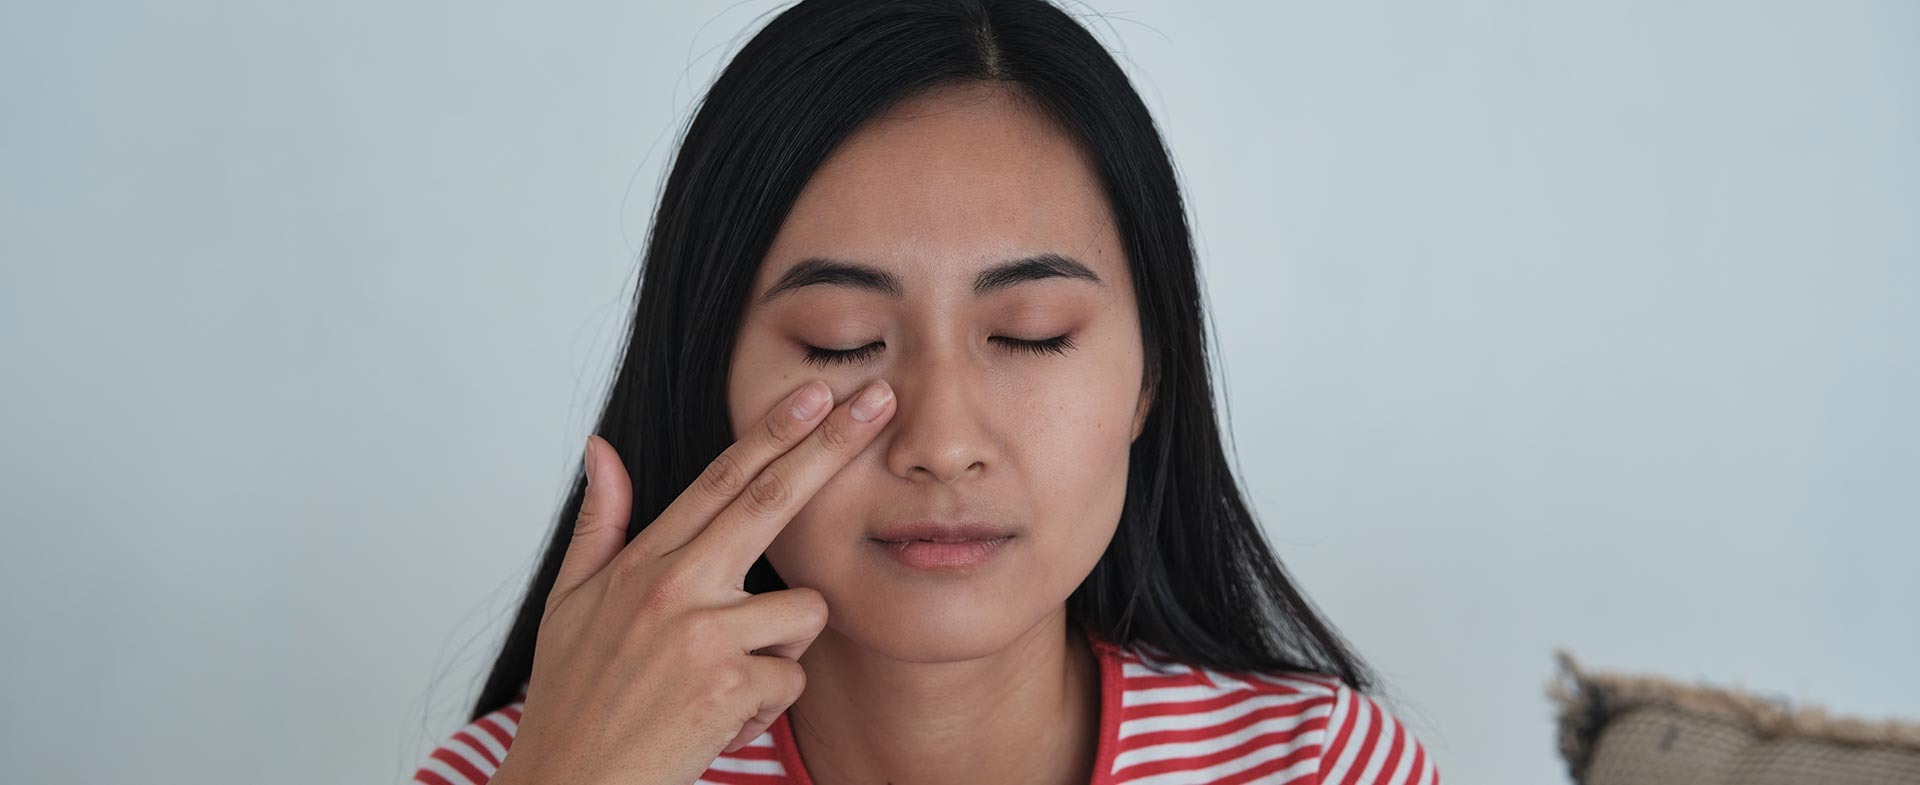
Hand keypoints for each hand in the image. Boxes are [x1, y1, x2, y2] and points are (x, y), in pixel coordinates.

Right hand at [492, 378, 896, 784]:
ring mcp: (704, 634)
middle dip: (832, 445)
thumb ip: (601, 523)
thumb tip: (601, 448)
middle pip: (772, 500)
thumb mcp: (571, 603)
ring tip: (721, 680)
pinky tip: (719, 716)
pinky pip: (793, 677)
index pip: (721, 480)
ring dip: (780, 648)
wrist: (572, 782)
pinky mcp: (730, 684)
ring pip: (803, 612)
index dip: (775, 430)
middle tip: (881, 401)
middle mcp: (675, 587)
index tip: (817, 392)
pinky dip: (765, 701)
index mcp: (643, 564)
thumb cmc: (575, 697)